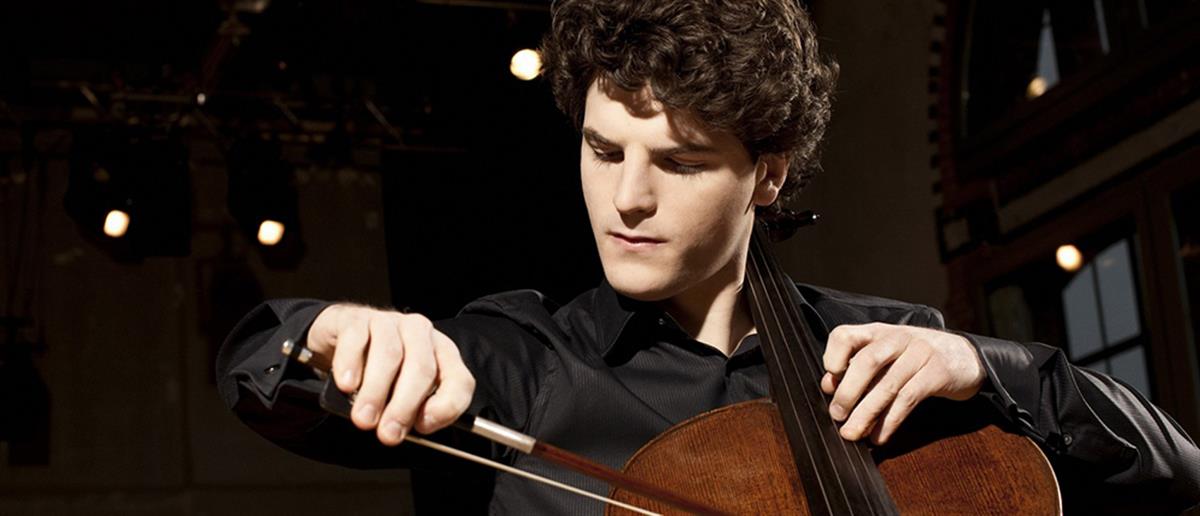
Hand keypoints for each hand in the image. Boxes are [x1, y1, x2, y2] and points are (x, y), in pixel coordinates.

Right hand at [307, 304, 475, 445]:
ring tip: (364, 418)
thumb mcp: (400, 395)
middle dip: (404, 405)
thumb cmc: (377, 372)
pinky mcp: (356, 320)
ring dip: (376, 391)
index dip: (446, 406)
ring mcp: (389, 323)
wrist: (338, 342)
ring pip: (390, 354)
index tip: (423, 427)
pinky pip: (357, 338)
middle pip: (422, 368)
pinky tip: (347, 385)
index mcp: (441, 354)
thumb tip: (402, 430)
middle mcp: (420, 334)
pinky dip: (351, 364)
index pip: (459, 380)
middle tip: (388, 433)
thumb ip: (411, 413)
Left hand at [821, 322, 984, 444]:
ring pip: (888, 385)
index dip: (833, 357)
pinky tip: (878, 436)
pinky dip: (890, 421)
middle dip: (848, 392)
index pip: (846, 335)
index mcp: (878, 332)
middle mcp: (897, 338)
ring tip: (852, 433)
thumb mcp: (887, 357)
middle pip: (867, 362)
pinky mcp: (937, 373)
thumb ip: (858, 368)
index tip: (829, 382)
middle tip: (837, 415)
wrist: (967, 357)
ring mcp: (920, 354)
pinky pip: (908, 399)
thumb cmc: (917, 358)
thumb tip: (829, 387)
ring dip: (866, 413)